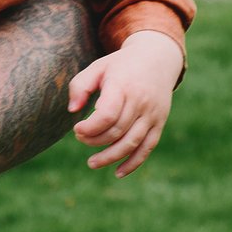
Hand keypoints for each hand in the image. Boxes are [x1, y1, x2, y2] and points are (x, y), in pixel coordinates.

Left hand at [66, 30, 182, 176]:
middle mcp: (140, 102)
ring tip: (92, 163)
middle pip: (116, 131)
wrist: (157, 58)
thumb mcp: (97, 67)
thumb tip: (72, 111)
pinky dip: (133, 163)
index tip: (77, 128)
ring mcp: (152, 114)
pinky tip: (118, 173)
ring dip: (110, 157)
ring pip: (131, 143)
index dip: (89, 128)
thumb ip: (80, 86)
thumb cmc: (120, 65)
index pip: (107, 116)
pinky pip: (147, 148)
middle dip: (94, 140)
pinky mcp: (159, 123)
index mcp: (123, 86)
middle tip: (80, 138)